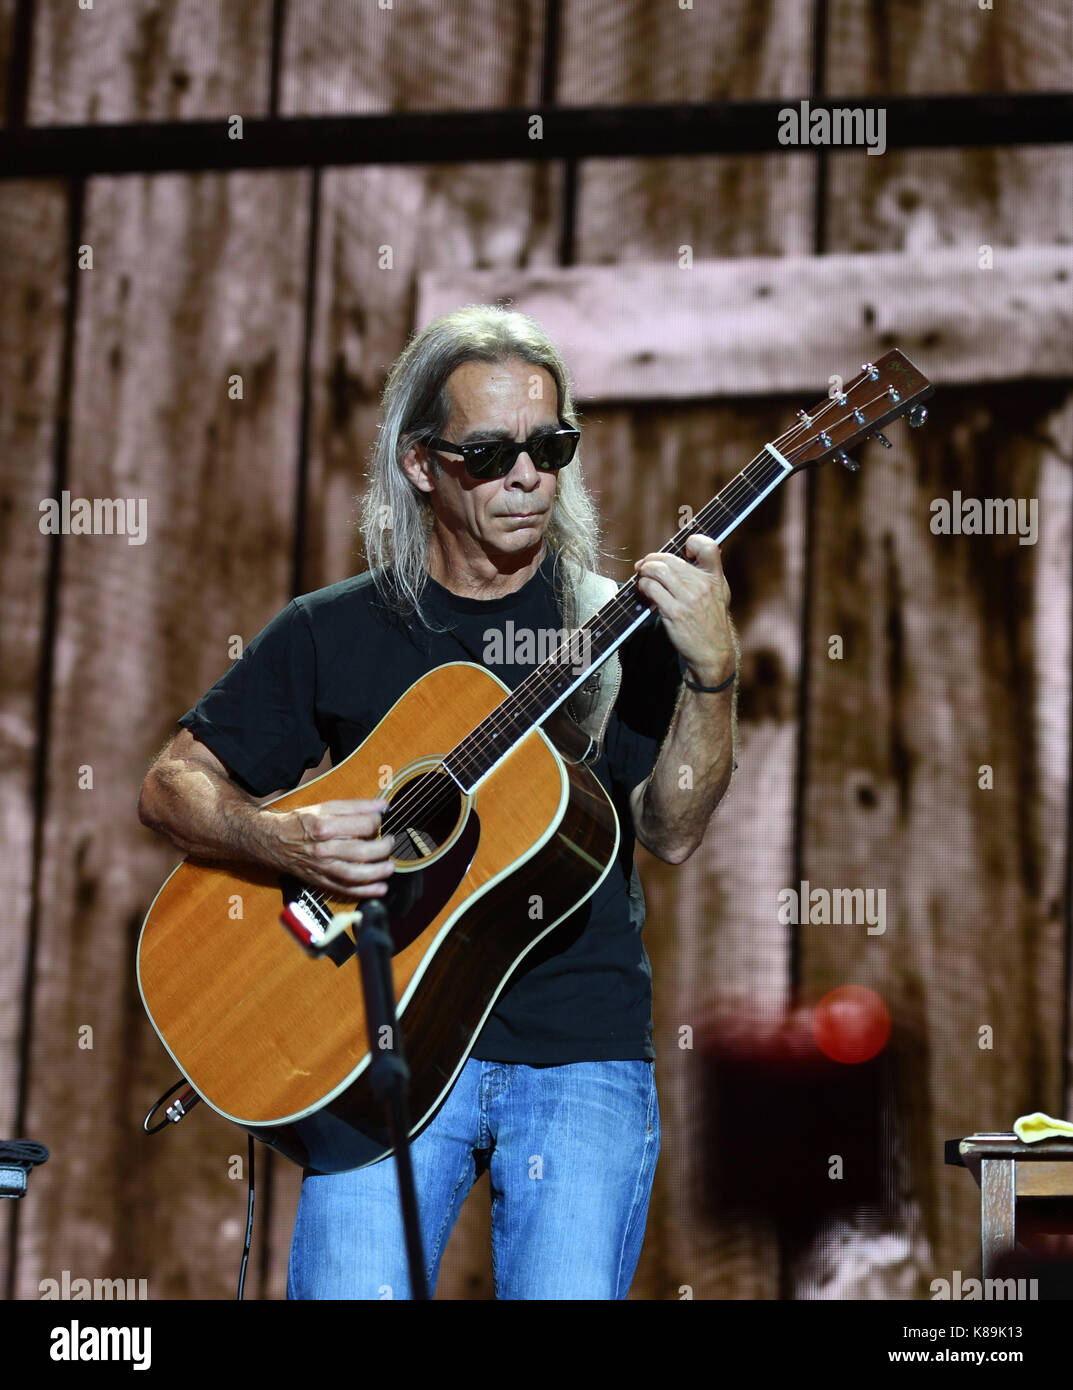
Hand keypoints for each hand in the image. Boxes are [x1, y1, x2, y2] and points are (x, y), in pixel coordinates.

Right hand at [264, 797, 394, 897]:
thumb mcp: (325, 807)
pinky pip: (345, 890)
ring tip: (390, 866)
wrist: (272, 841)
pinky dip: (365, 892)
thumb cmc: (299, 822)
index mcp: (325, 826)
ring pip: (355, 874)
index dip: (377, 821)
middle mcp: (324, 849)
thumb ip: (355, 806)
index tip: (379, 820)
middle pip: (362, 852)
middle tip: (390, 842)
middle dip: (383, 848)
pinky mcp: (321, 881)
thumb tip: (382, 805)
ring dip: (378, 872)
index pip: (363, 825)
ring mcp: (322, 868)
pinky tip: (381, 888)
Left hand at [634, 534, 734, 686]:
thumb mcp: (719, 594)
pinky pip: (651, 589)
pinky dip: (642, 586)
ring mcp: (689, 599)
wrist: (713, 653)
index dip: (692, 542)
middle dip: (652, 560)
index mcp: (715, 578)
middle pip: (670, 558)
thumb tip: (688, 555)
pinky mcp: (675, 613)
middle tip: (644, 566)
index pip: (708, 546)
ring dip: (644, 571)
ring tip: (641, 577)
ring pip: (657, 571)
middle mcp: (703, 585)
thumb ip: (708, 574)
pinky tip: (643, 591)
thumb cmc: (711, 624)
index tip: (681, 552)